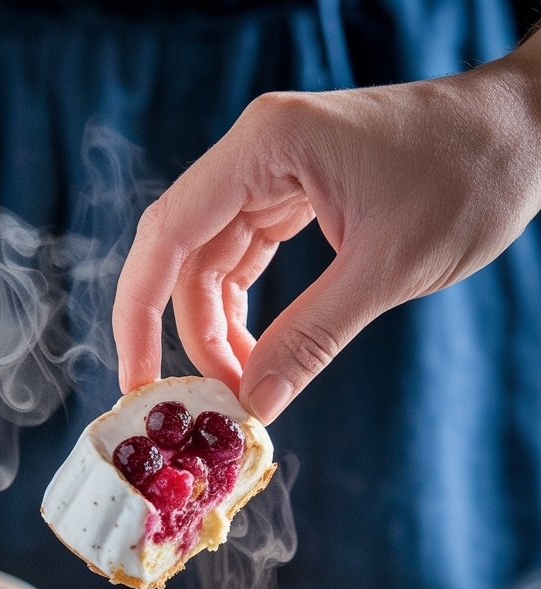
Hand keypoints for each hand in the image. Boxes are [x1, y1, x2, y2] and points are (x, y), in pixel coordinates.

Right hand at [112, 33, 540, 422]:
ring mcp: (275, 171)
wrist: (530, 131)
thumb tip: (251, 406)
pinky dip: (244, 310)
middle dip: (185, 332)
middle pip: (183, 253)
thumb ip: (310, 339)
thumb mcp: (386, 270)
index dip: (139, 313)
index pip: (168, 233)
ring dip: (217, 328)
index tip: (138, 379)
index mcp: (267, 148)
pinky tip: (258, 354)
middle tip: (201, 403)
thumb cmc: (471, 178)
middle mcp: (258, 153)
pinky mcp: (296, 192)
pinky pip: (247, 258)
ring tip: (243, 387)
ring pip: (212, 262)